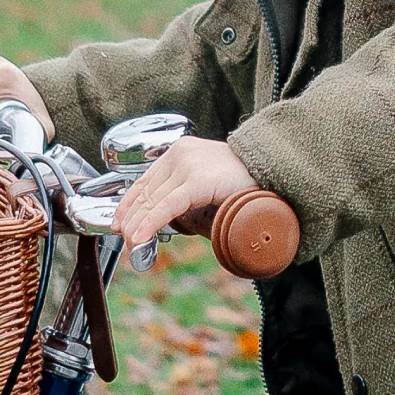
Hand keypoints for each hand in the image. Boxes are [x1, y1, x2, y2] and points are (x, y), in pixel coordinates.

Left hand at [113, 138, 257, 245]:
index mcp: (182, 151)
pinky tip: (139, 236)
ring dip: (137, 225)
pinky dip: (149, 223)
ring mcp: (189, 165)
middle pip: (146, 191)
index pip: (145, 179)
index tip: (119, 221)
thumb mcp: (207, 186)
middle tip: (125, 239)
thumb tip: (162, 220)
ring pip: (153, 200)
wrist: (275, 174)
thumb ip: (185, 195)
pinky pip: (166, 206)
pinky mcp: (197, 181)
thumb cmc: (247, 183)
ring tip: (131, 244)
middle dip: (131, 219)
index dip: (128, 203)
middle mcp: (181, 154)